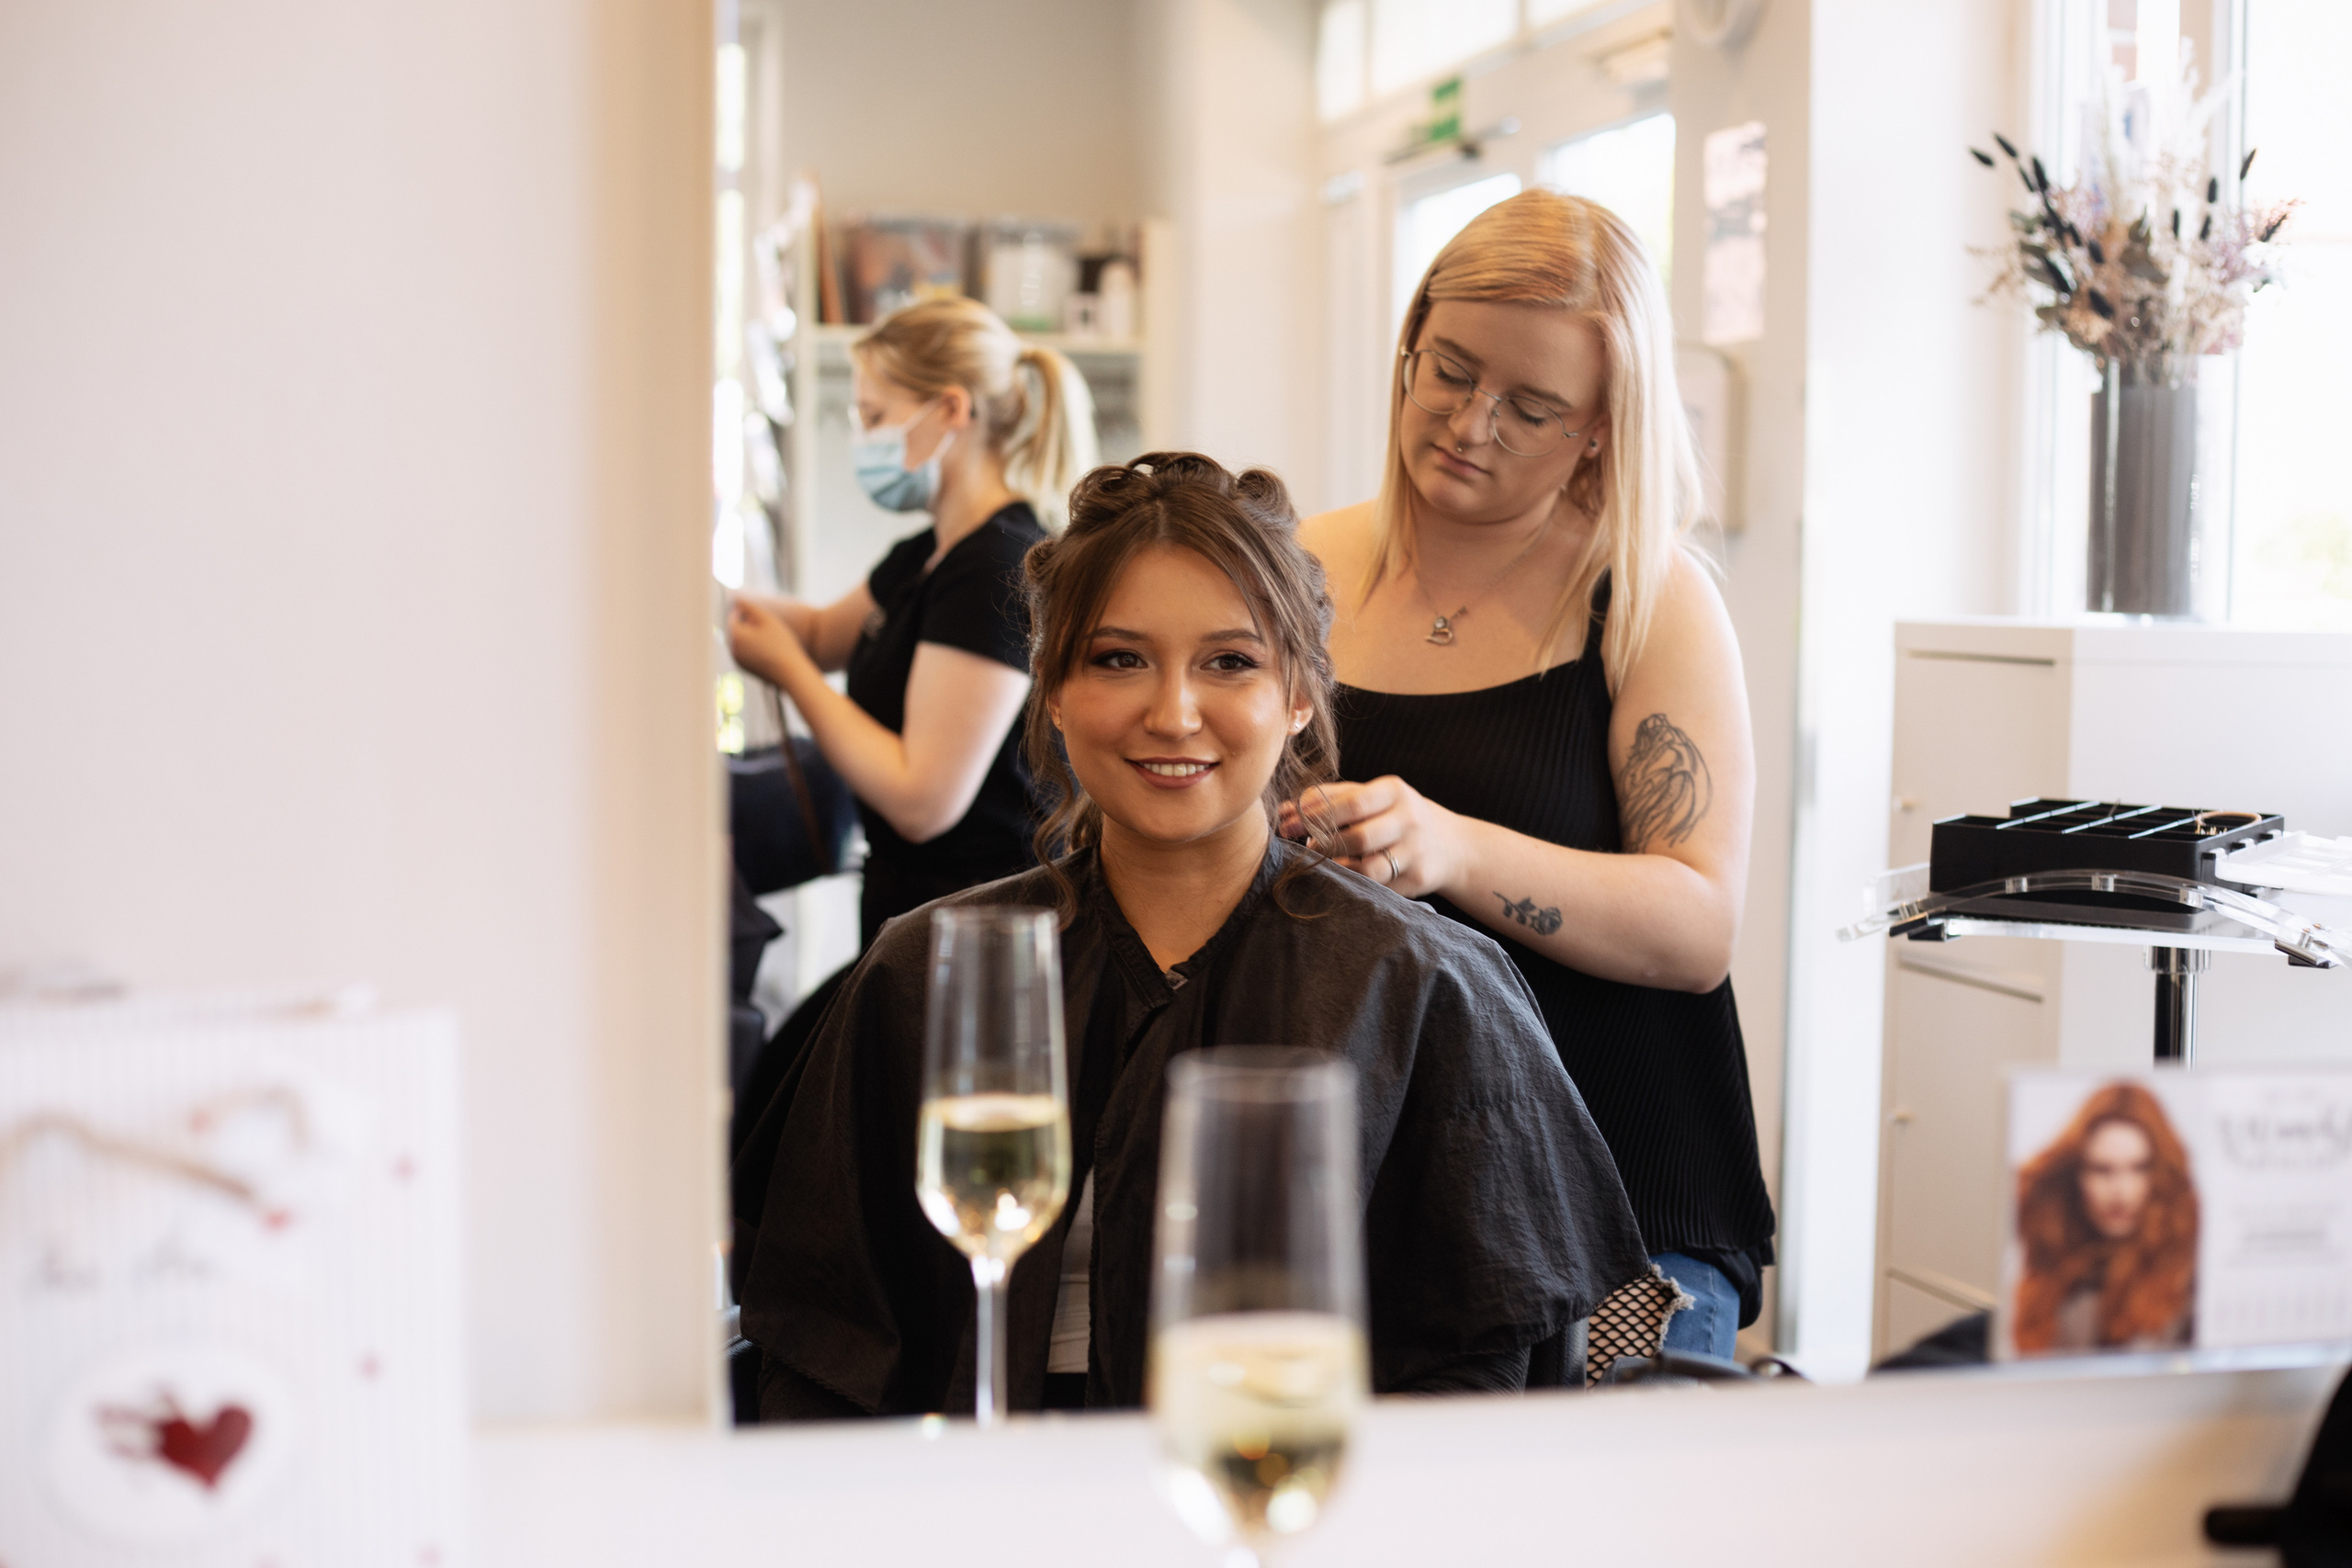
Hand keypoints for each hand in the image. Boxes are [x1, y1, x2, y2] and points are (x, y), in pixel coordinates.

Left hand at [727, 594, 806, 683]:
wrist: (790, 673)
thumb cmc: (781, 644)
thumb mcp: (767, 620)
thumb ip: (750, 607)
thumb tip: (736, 599)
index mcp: (735, 636)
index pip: (733, 617)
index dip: (746, 612)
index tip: (761, 615)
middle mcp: (732, 649)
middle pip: (736, 630)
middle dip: (748, 625)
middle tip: (768, 628)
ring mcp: (738, 661)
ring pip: (741, 642)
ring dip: (751, 637)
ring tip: (770, 640)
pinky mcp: (746, 669)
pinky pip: (746, 653)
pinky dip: (754, 649)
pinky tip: (769, 651)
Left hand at [1276, 776, 1462, 897]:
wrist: (1450, 845)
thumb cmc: (1396, 816)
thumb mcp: (1372, 797)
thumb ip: (1330, 799)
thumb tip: (1285, 810)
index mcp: (1394, 791)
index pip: (1351, 803)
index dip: (1316, 815)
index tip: (1288, 824)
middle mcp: (1409, 820)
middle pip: (1358, 837)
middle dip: (1323, 845)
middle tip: (1304, 847)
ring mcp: (1415, 852)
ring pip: (1368, 868)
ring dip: (1339, 868)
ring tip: (1325, 863)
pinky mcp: (1417, 879)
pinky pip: (1378, 886)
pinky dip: (1356, 882)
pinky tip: (1346, 875)